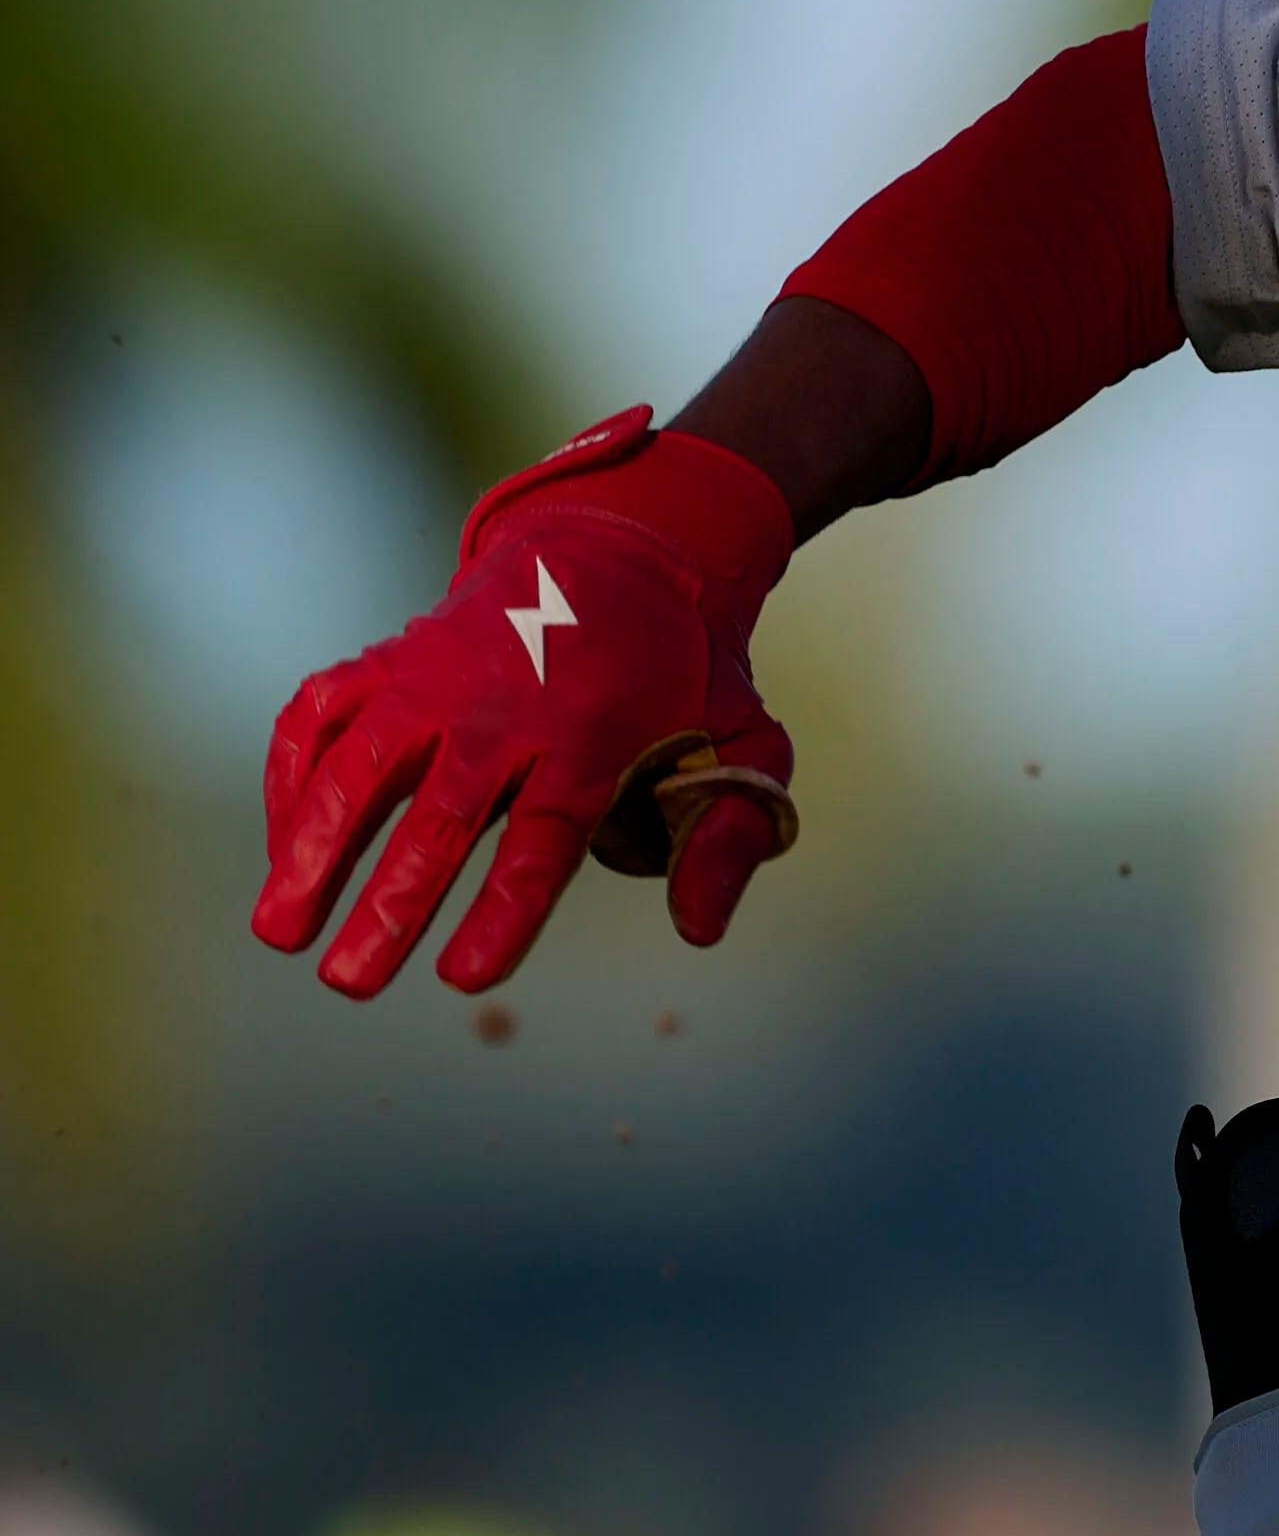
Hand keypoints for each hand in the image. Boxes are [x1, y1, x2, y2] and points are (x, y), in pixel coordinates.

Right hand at [253, 408, 800, 997]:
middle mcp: (505, 708)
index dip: (503, 911)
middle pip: (442, 817)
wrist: (618, 552)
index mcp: (593, 737)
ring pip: (361, 764)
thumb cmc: (678, 674)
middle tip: (348, 983)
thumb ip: (730, 832)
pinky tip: (283, 845)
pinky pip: (320, 715)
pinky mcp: (389, 659)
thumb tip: (701, 931)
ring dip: (311, 846)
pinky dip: (290, 775)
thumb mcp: (742, 741)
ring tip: (277, 929)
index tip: (465, 977)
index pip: (544, 840)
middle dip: (392, 903)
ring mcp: (436, 678)